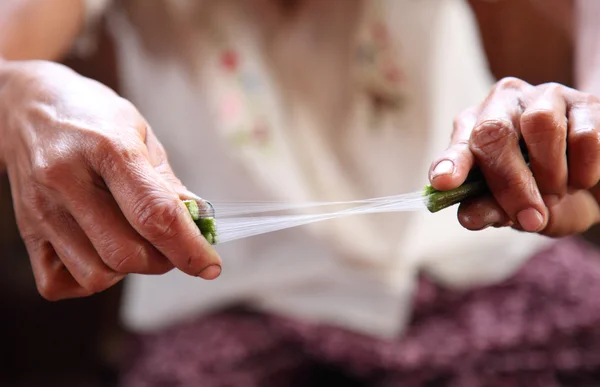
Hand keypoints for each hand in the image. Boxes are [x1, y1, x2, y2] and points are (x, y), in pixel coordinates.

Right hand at [0, 61, 221, 300]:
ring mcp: (41, 208)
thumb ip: (168, 182)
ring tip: (135, 242)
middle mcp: (67, 179)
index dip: (189, 248)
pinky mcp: (25, 230)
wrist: (27, 105)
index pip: (154, 214)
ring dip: (128, 270)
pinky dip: (90, 279)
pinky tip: (101, 252)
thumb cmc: (93, 117)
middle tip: (172, 244)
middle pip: (126, 253)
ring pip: (96, 275)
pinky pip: (59, 283)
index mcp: (108, 147)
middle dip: (163, 260)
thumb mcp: (140, 132)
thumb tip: (201, 224)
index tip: (210, 266)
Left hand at [429, 77, 599, 236]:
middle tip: (530, 218)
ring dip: (551, 174)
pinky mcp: (587, 102)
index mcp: (474, 129)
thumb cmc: (543, 193)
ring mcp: (545, 96)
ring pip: (540, 125)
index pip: (458, 144)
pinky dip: (585, 170)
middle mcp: (503, 104)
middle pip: (494, 132)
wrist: (596, 182)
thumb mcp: (516, 209)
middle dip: (510, 182)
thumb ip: (491, 210)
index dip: (451, 163)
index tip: (444, 182)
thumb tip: (469, 217)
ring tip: (556, 194)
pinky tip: (582, 179)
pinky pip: (584, 135)